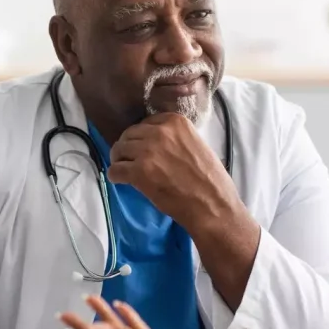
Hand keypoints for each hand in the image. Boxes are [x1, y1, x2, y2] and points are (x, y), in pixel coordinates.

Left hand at [107, 113, 237, 228]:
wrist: (213, 206)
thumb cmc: (211, 180)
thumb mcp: (197, 144)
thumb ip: (176, 138)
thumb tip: (157, 141)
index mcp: (176, 122)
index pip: (146, 123)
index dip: (142, 137)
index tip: (144, 149)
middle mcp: (160, 132)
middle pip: (129, 134)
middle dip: (128, 148)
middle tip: (131, 161)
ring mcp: (148, 151)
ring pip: (118, 150)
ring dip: (120, 161)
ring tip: (126, 171)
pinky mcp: (139, 172)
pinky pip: (115, 170)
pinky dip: (116, 176)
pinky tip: (123, 182)